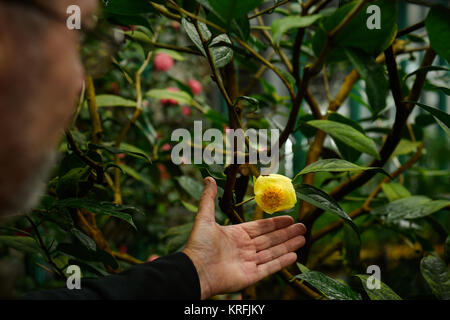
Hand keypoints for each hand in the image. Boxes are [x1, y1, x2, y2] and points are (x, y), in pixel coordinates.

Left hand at [183, 177, 305, 298]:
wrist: (195, 270)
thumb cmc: (198, 245)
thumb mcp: (204, 217)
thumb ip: (208, 199)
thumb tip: (208, 179)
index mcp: (236, 235)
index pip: (260, 227)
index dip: (275, 223)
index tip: (289, 218)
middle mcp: (244, 248)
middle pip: (270, 239)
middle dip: (286, 233)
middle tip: (303, 227)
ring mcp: (248, 263)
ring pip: (273, 252)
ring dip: (288, 245)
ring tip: (303, 238)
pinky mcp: (251, 276)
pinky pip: (269, 267)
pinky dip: (282, 262)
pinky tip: (294, 255)